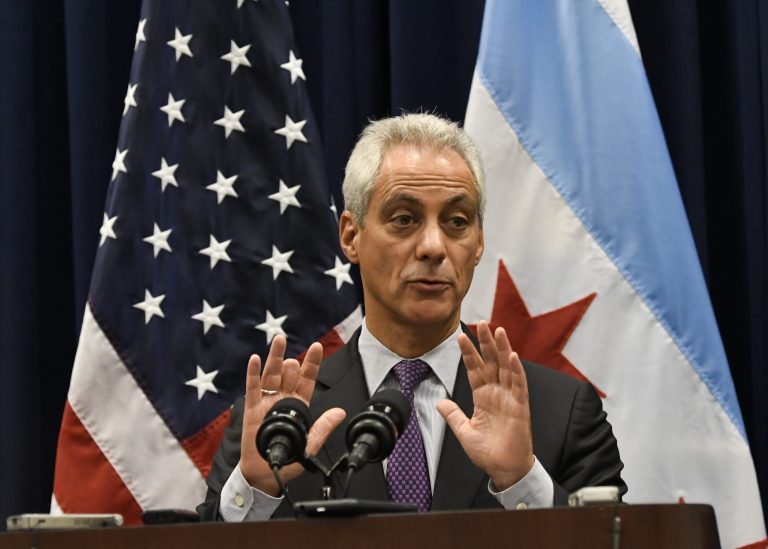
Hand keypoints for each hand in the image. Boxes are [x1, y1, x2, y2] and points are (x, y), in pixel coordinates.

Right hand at [239, 335, 345, 495]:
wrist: (264, 473)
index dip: (312, 363)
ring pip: (271, 374)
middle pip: (289, 374)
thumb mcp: (310, 444)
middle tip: (294, 362)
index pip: (307, 379)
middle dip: (292, 364)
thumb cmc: (287, 459)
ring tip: (279, 341)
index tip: (317, 347)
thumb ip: (323, 428)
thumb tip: (340, 413)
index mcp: (299, 405)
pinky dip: (253, 373)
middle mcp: (283, 399)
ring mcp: (267, 401)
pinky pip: (252, 387)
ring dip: (275, 357)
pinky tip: (255, 359)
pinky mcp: (252, 408)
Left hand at [436, 321, 533, 490]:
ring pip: (505, 367)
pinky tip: (512, 355)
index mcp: (483, 397)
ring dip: (501, 349)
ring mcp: (509, 397)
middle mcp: (497, 393)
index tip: (459, 336)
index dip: (468, 353)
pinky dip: (516, 370)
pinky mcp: (520, 406)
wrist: (504, 469)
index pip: (474, 369)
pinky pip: (519, 385)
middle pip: (490, 362)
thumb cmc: (488, 452)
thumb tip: (439, 402)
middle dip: (484, 342)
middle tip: (480, 322)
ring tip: (497, 330)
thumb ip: (453, 415)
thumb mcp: (464, 431)